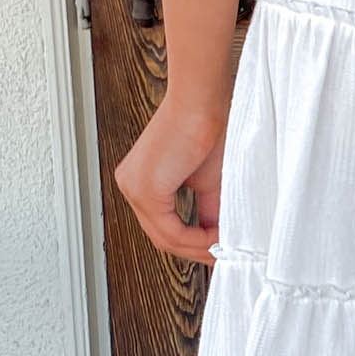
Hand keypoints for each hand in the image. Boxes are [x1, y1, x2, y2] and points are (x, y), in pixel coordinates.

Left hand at [113, 94, 227, 266]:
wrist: (203, 100)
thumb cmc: (207, 127)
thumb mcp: (209, 183)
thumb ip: (207, 213)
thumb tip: (217, 240)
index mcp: (141, 181)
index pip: (162, 227)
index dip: (192, 244)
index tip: (218, 248)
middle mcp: (131, 185)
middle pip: (161, 237)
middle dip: (195, 251)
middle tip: (223, 255)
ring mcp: (134, 187)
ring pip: (164, 238)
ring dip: (197, 248)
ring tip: (223, 246)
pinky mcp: (145, 189)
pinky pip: (169, 230)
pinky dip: (195, 239)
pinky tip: (215, 237)